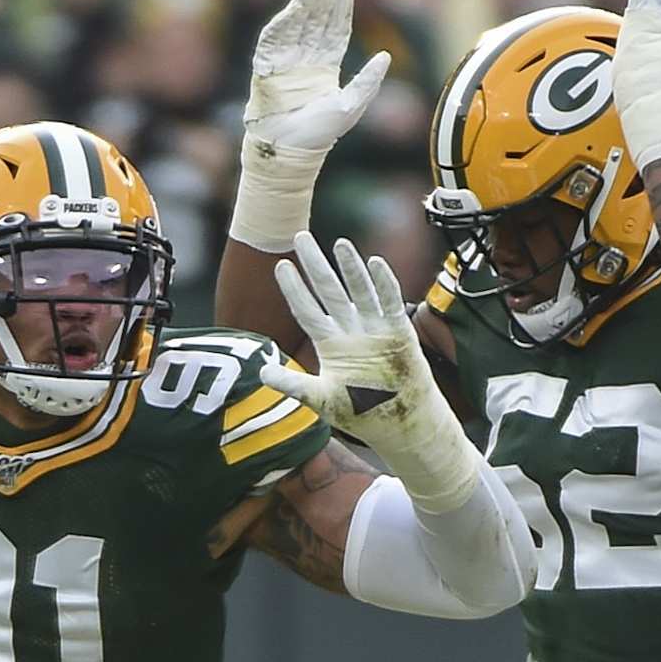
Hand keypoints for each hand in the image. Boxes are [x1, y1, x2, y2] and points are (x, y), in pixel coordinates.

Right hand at [244, 0, 390, 150]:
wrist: (291, 148)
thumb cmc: (321, 133)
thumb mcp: (352, 104)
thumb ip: (369, 80)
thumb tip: (386, 55)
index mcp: (326, 70)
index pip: (334, 34)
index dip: (339, 13)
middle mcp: (306, 63)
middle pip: (315, 25)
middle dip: (322, 3)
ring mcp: (286, 63)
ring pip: (296, 27)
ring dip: (303, 7)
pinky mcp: (267, 67)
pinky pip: (274, 39)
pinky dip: (284, 21)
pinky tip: (295, 7)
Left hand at [260, 231, 427, 444]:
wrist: (398, 425)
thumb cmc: (361, 413)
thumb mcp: (320, 399)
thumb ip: (293, 384)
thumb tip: (262, 371)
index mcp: (330, 344)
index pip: (307, 310)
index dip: (294, 290)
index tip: (280, 266)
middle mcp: (350, 331)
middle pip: (329, 291)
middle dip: (315, 265)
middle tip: (300, 236)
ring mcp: (375, 330)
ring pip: (359, 292)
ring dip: (349, 268)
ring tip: (339, 243)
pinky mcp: (398, 333)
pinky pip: (389, 303)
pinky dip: (383, 284)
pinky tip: (374, 263)